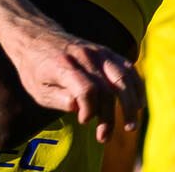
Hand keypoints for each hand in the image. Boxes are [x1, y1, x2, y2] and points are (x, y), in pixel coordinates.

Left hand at [4, 26, 143, 143]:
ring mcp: (98, 52)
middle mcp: (84, 56)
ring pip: (122, 77)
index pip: (86, 89)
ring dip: (130, 104)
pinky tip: (138, 105)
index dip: (89, 110)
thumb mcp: (37, 89)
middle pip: (107, 88)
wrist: (36, 37)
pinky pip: (127, 68)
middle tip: (104, 137)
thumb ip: (58, 99)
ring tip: (130, 126)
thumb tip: (78, 108)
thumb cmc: (36, 68)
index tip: (83, 121)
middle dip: (109, 117)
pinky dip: (136, 86)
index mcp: (64, 65)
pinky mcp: (106, 52)